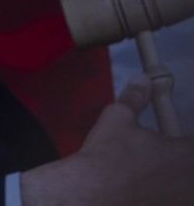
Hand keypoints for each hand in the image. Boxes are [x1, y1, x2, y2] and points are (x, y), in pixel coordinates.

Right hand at [21, 76, 193, 204]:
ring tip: (151, 176)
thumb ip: (135, 98)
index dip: (186, 144)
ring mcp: (181, 200)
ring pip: (184, 188)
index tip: (176, 144)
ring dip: (176, 181)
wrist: (89, 195)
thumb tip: (142, 79)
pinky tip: (147, 192)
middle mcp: (190, 181)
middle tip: (161, 159)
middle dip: (182, 162)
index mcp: (188, 153)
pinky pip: (173, 199)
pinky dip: (164, 195)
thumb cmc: (107, 155)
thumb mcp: (117, 118)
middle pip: (190, 167)